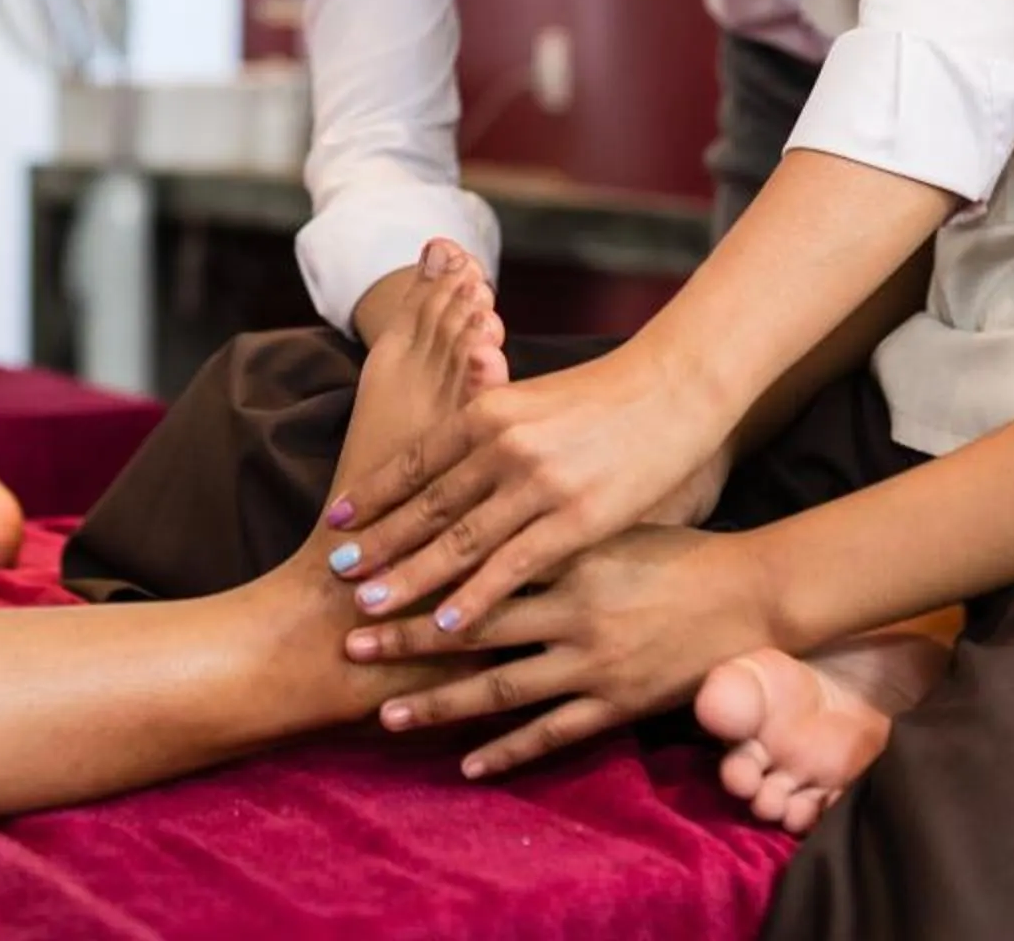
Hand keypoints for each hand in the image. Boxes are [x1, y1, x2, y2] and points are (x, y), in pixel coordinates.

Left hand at [324, 340, 732, 643]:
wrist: (678, 387)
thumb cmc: (607, 395)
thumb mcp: (535, 401)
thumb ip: (491, 429)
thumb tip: (448, 457)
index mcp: (490, 413)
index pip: (416, 461)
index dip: (374, 495)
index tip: (336, 524)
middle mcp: (505, 447)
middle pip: (427, 507)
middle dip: (379, 546)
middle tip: (335, 576)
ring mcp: (541, 486)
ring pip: (461, 545)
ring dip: (411, 580)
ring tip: (369, 611)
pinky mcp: (579, 522)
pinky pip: (515, 569)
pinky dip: (476, 598)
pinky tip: (448, 625)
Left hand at [345, 524, 774, 778]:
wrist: (748, 594)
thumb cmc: (672, 547)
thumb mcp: (603, 520)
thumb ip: (542, 518)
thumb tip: (479, 498)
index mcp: (564, 552)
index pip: (474, 562)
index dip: (417, 569)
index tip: (366, 573)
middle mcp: (571, 608)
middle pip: (471, 626)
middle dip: (407, 636)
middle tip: (350, 639)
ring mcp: (592, 661)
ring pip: (499, 687)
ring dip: (438, 703)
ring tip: (384, 717)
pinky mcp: (616, 703)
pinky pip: (551, 733)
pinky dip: (507, 751)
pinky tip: (467, 765)